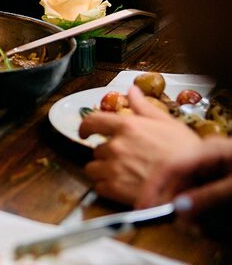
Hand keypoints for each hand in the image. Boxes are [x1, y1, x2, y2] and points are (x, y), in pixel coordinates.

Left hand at [78, 86, 201, 204]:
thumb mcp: (169, 124)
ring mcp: (113, 167)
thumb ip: (144, 107)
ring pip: (94, 168)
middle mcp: (115, 145)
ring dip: (104, 171)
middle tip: (127, 161)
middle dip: (108, 155)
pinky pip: (99, 187)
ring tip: (125, 175)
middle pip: (98, 149)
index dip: (86, 127)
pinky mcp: (115, 189)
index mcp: (126, 126)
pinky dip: (108, 188)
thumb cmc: (187, 154)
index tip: (85, 132)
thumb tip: (132, 90)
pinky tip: (124, 188)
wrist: (195, 184)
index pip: (92, 121)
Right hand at [139, 136, 231, 231]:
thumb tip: (178, 210)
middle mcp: (207, 157)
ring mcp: (213, 169)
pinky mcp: (219, 182)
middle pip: (177, 180)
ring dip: (193, 212)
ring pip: (189, 192)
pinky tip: (212, 222)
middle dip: (178, 204)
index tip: (145, 207)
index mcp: (208, 149)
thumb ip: (209, 198)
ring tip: (207, 226)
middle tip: (183, 225)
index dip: (155, 186)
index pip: (170, 165)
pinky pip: (201, 196)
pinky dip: (204, 212)